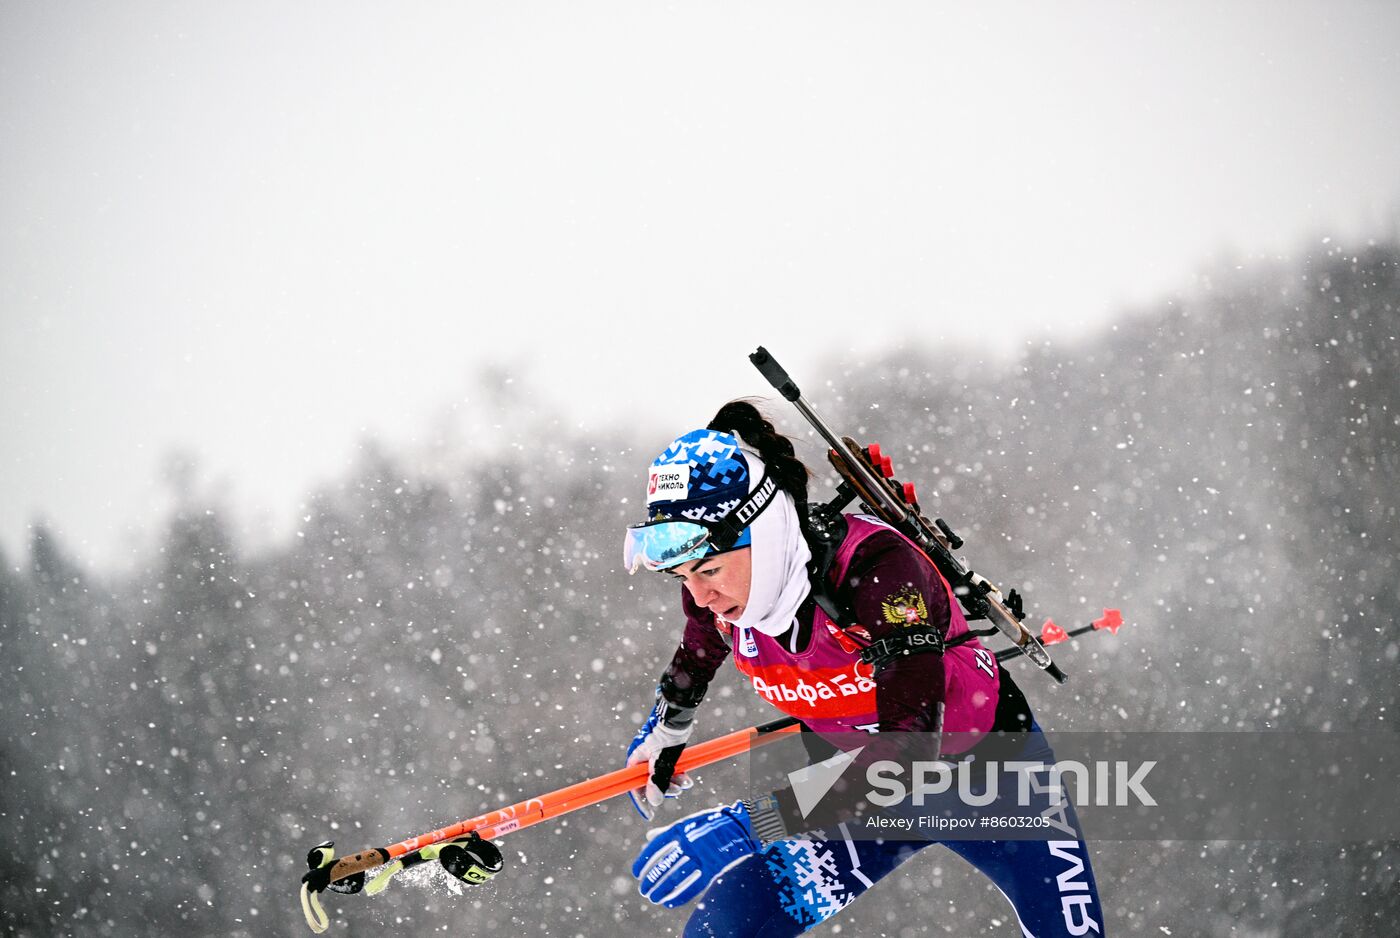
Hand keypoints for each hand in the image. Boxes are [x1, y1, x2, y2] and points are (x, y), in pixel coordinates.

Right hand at [625, 693, 695, 819]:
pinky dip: (678, 775)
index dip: (641, 801)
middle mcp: (643, 760)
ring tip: (685, 782)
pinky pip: (669, 771)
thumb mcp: (662, 759)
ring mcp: (654, 757)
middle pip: (650, 783)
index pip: (633, 786)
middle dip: (665, 789)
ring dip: (674, 783)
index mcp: (636, 759)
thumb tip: (654, 801)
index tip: (650, 814)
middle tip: (677, 791)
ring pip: (662, 778)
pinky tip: (686, 777)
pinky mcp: (665, 754)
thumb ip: (658, 780)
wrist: (679, 716)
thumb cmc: (667, 734)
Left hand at [632, 801, 758, 907]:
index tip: (636, 872)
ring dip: (663, 890)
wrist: (741, 826)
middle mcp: (690, 842)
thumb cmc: (711, 823)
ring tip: (653, 898)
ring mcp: (702, 856)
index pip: (657, 847)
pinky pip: (693, 886)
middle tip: (644, 890)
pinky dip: (680, 896)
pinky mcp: (713, 868)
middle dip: (652, 880)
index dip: (644, 861)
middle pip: (665, 865)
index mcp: (682, 829)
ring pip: (677, 877)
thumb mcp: (688, 822)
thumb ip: (667, 831)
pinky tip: (669, 902)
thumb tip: (649, 838)